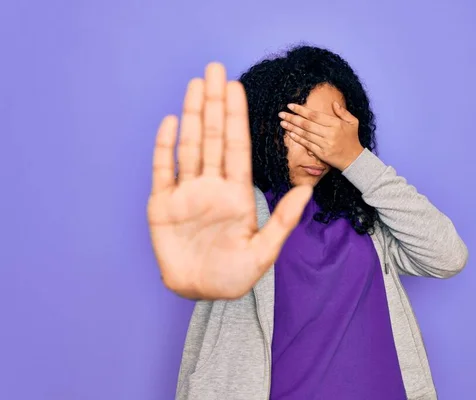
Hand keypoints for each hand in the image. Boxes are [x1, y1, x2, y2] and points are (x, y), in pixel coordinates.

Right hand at [147, 63, 312, 299]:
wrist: (200, 293)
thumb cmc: (234, 275)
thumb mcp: (264, 251)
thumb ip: (283, 220)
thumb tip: (308, 189)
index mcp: (237, 193)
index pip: (237, 147)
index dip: (236, 117)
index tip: (237, 88)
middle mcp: (212, 186)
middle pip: (213, 137)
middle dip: (214, 104)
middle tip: (214, 69)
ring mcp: (186, 192)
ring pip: (189, 146)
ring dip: (191, 115)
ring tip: (195, 84)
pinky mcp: (162, 205)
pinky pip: (163, 170)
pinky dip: (165, 146)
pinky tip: (170, 122)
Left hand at [278, 101, 363, 169]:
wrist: (354, 159)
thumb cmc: (352, 139)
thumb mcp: (353, 122)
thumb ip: (343, 112)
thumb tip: (333, 103)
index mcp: (336, 124)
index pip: (315, 115)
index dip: (301, 110)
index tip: (290, 105)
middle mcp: (329, 133)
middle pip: (307, 124)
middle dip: (292, 118)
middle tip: (281, 114)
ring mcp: (325, 144)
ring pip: (305, 134)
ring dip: (292, 128)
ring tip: (282, 122)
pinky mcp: (321, 153)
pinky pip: (307, 144)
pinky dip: (298, 139)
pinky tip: (290, 133)